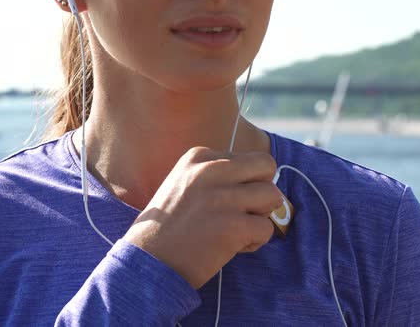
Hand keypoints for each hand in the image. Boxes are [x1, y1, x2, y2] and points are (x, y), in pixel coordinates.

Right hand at [123, 147, 281, 288]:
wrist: (146, 263)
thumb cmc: (167, 228)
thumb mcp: (184, 184)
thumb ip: (218, 176)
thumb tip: (259, 180)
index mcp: (199, 157)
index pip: (249, 158)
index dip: (245, 183)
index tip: (223, 202)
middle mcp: (211, 171)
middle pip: (267, 166)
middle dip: (263, 190)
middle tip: (245, 211)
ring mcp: (222, 197)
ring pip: (273, 196)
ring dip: (261, 216)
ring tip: (237, 230)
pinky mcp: (233, 226)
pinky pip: (267, 228)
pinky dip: (255, 241)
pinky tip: (232, 247)